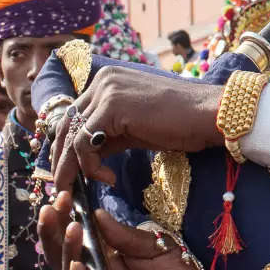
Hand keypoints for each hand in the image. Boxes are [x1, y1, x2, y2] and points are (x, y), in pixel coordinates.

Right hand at [38, 190, 212, 269]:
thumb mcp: (156, 247)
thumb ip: (126, 236)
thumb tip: (97, 214)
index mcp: (108, 254)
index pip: (79, 234)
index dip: (65, 217)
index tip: (61, 196)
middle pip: (64, 252)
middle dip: (54, 230)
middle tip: (53, 207)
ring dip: (66, 250)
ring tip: (69, 228)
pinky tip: (77, 265)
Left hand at [52, 66, 222, 190]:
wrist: (209, 115)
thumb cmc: (182, 123)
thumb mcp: (136, 129)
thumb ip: (109, 136)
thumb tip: (85, 157)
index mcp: (109, 81)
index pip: (75, 115)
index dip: (64, 145)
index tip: (66, 171)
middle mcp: (103, 80)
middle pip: (65, 124)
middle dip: (60, 158)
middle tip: (62, 186)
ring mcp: (107, 91)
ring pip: (71, 135)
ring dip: (70, 167)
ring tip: (77, 189)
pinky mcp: (112, 107)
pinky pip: (84, 143)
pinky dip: (89, 166)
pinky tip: (107, 178)